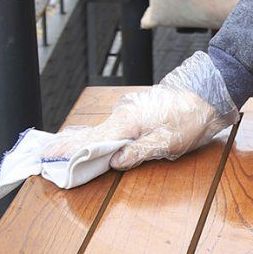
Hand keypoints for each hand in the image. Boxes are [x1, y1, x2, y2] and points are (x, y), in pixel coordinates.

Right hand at [44, 52, 238, 169]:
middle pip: (91, 134)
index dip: (69, 150)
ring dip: (82, 141)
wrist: (210, 92)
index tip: (46, 156)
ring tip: (59, 150)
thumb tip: (115, 162)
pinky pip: (113, 126)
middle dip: (68, 145)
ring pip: (101, 130)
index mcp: (128, 122)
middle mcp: (125, 114)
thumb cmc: (192, 118)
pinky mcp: (140, 112)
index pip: (92, 140)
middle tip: (42, 154)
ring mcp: (131, 111)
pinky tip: (91, 140)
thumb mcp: (169, 141)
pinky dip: (98, 135)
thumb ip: (140, 151)